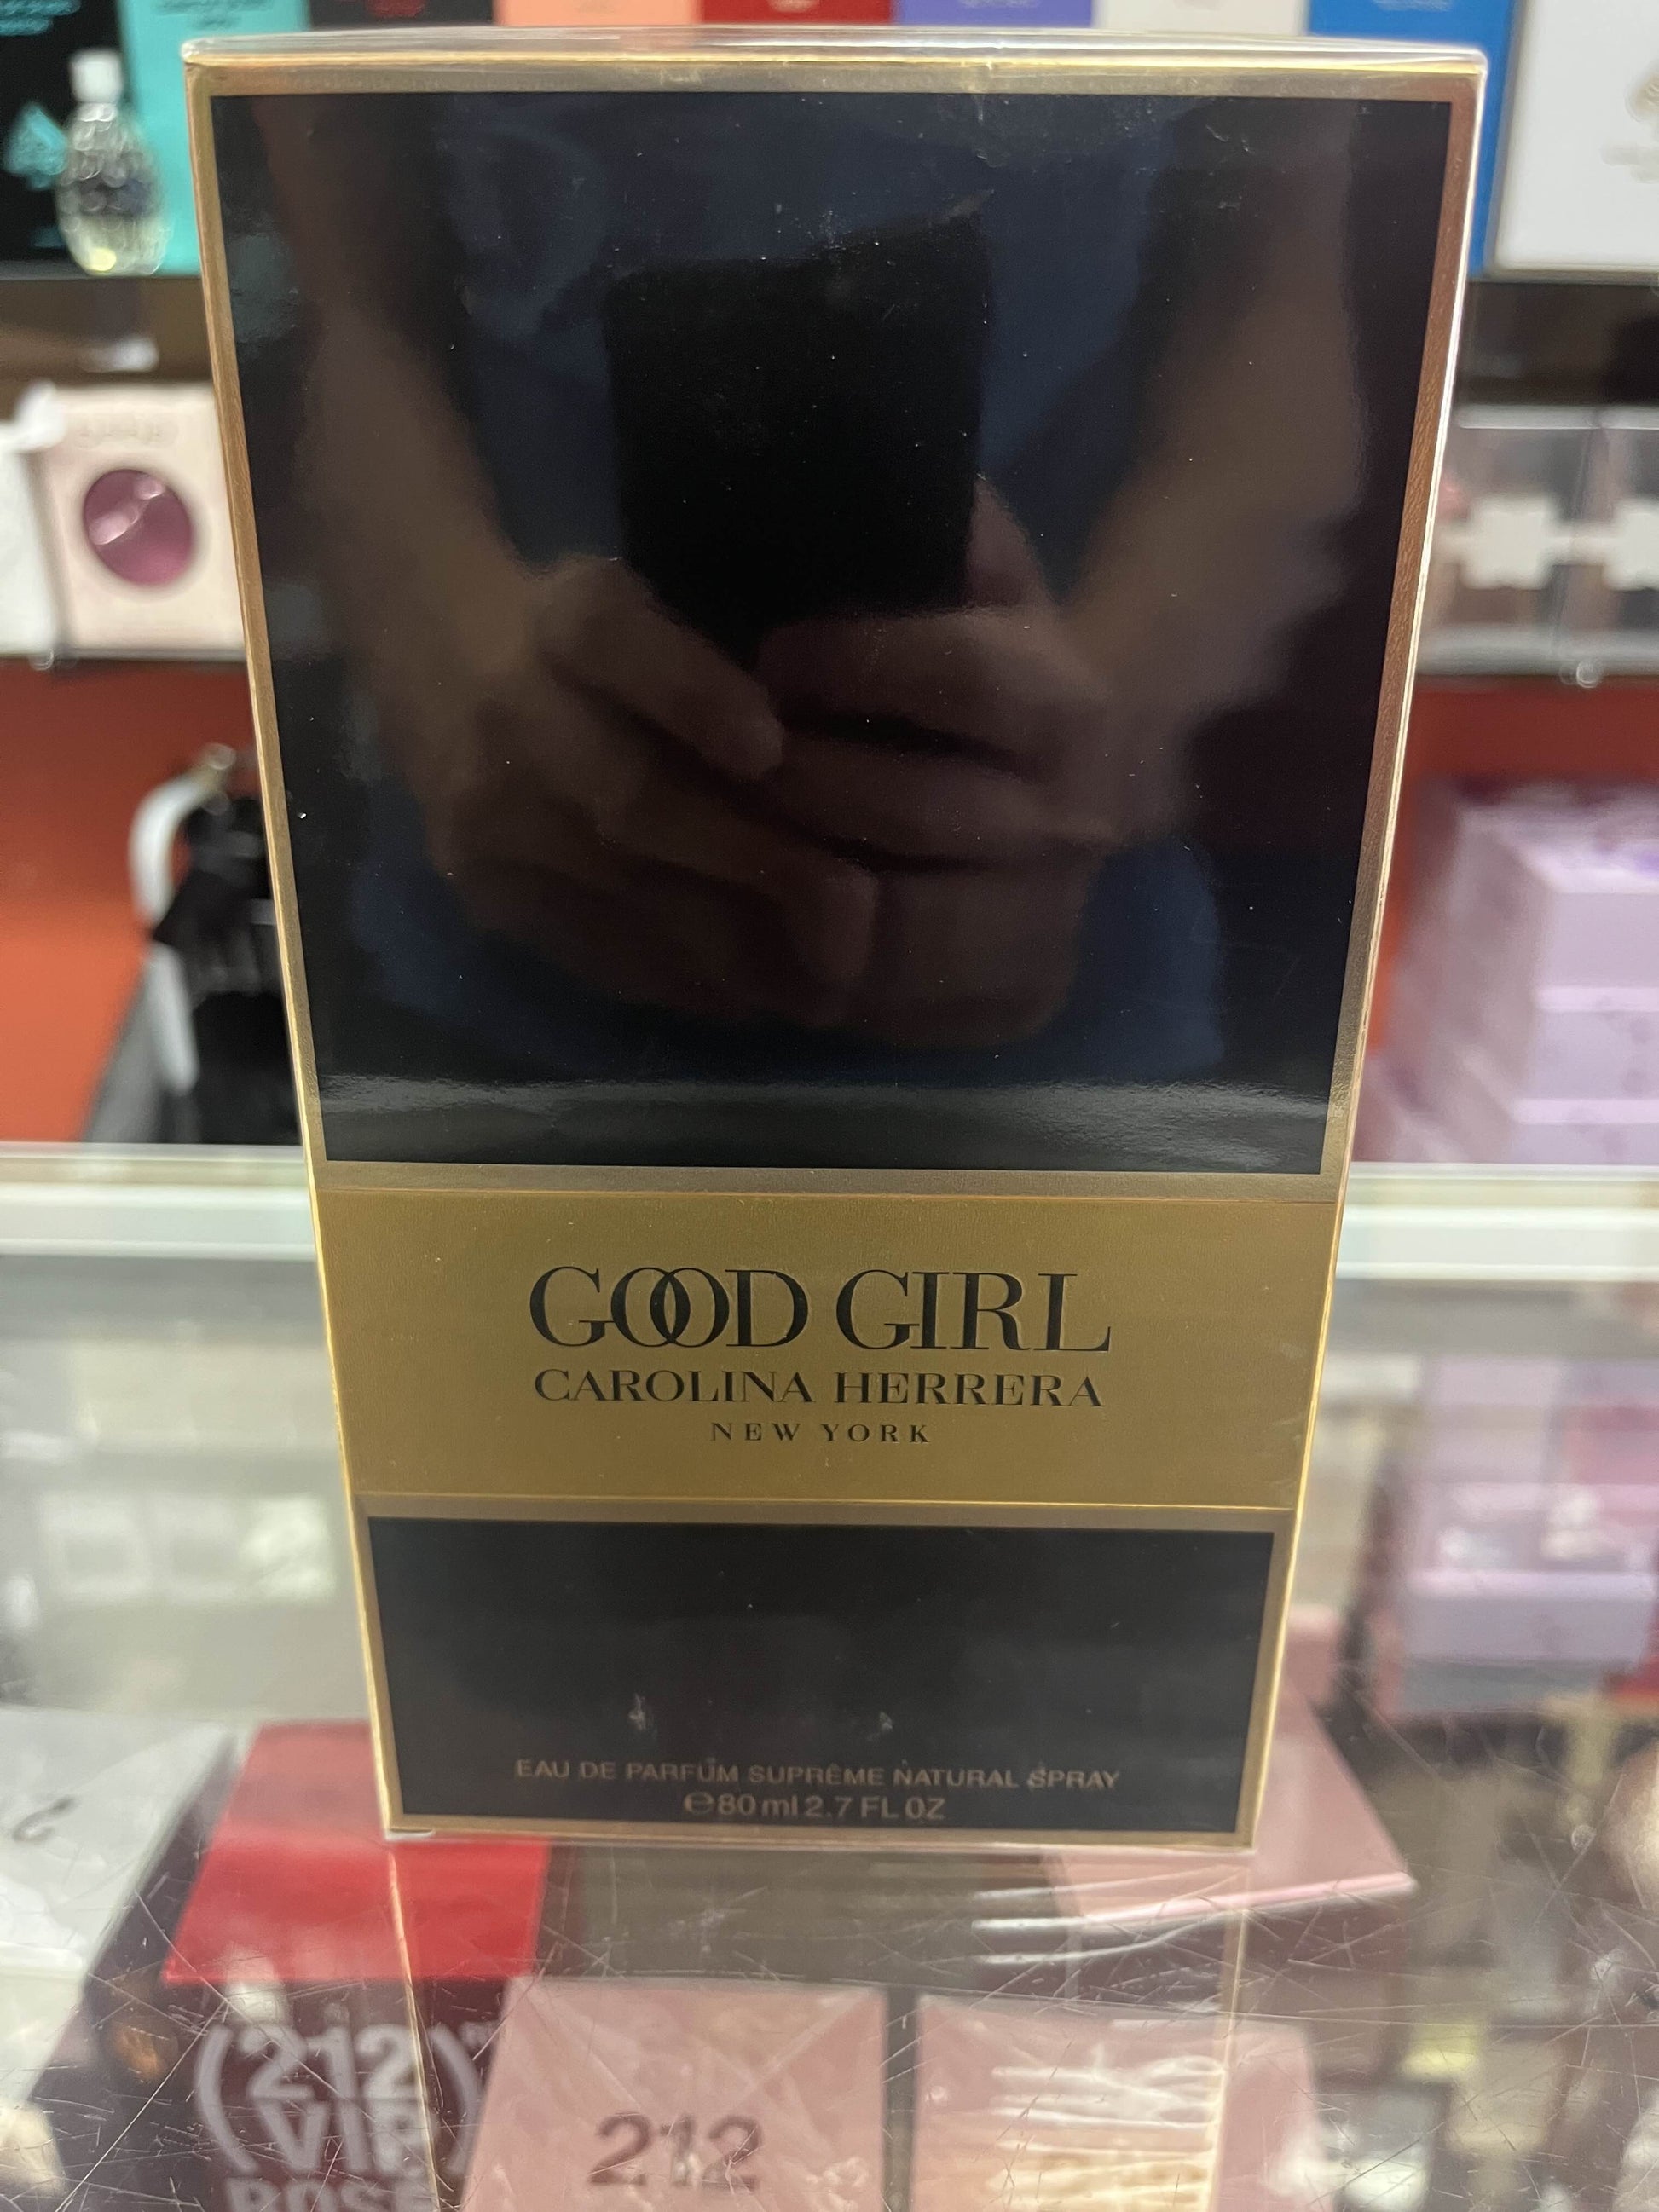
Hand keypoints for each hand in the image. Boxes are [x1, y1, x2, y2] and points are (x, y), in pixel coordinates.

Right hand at [370, 549, 878, 1026]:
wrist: (431, 661)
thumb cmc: (585, 636)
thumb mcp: (646, 605)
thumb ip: (716, 667)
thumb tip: (836, 772)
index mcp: (559, 615)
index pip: (610, 637)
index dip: (690, 693)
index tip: (770, 748)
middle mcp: (508, 713)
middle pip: (632, 796)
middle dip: (753, 862)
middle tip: (852, 919)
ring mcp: (485, 814)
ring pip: (621, 888)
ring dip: (734, 946)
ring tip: (822, 987)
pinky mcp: (484, 889)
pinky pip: (590, 947)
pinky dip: (679, 977)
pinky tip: (750, 997)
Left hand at [756, 489, 1180, 1046]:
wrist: (1053, 776)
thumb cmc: (968, 656)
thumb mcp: (964, 569)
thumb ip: (924, 520)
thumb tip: (840, 452)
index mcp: (1063, 699)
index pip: (963, 678)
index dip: (858, 666)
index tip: (770, 656)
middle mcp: (1072, 816)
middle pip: (916, 812)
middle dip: (795, 788)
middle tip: (716, 765)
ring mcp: (1045, 916)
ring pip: (898, 928)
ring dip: (791, 893)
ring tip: (715, 851)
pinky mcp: (1012, 992)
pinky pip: (901, 1008)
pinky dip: (813, 978)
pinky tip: (748, 929)